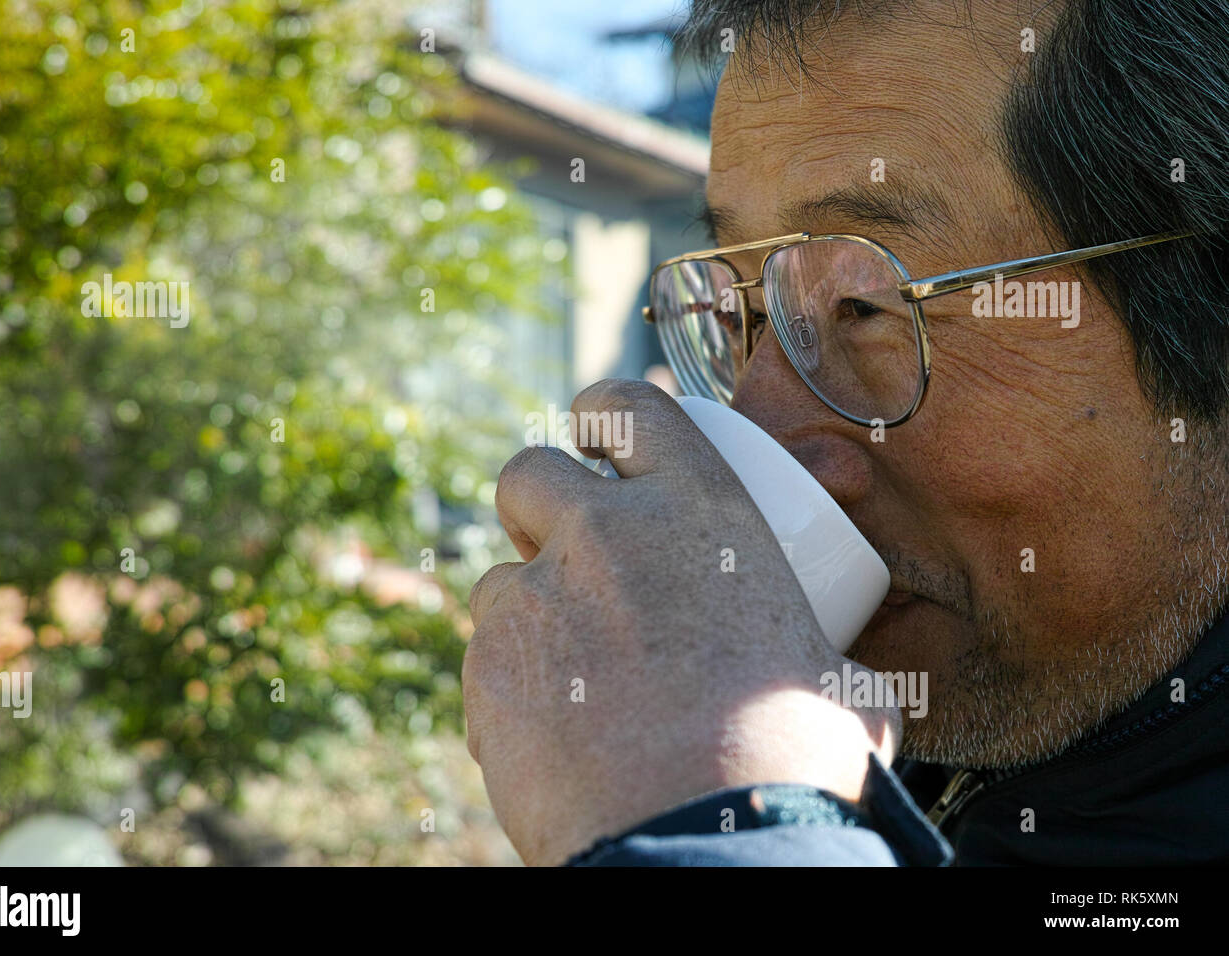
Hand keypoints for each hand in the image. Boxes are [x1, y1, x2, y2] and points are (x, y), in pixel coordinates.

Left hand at [462, 379, 900, 865]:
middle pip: (529, 472)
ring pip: (497, 574)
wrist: (707, 845)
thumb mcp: (839, 685)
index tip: (595, 440)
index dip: (601, 414)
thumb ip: (830, 660)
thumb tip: (858, 689)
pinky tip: (552, 729)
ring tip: (568, 665)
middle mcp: (603, 534)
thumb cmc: (791, 762)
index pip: (625, 406)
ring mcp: (534, 599)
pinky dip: (510, 683)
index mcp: (696, 509)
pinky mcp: (488, 671)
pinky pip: (483, 659)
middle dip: (539, 501)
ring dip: (525, 605)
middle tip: (565, 547)